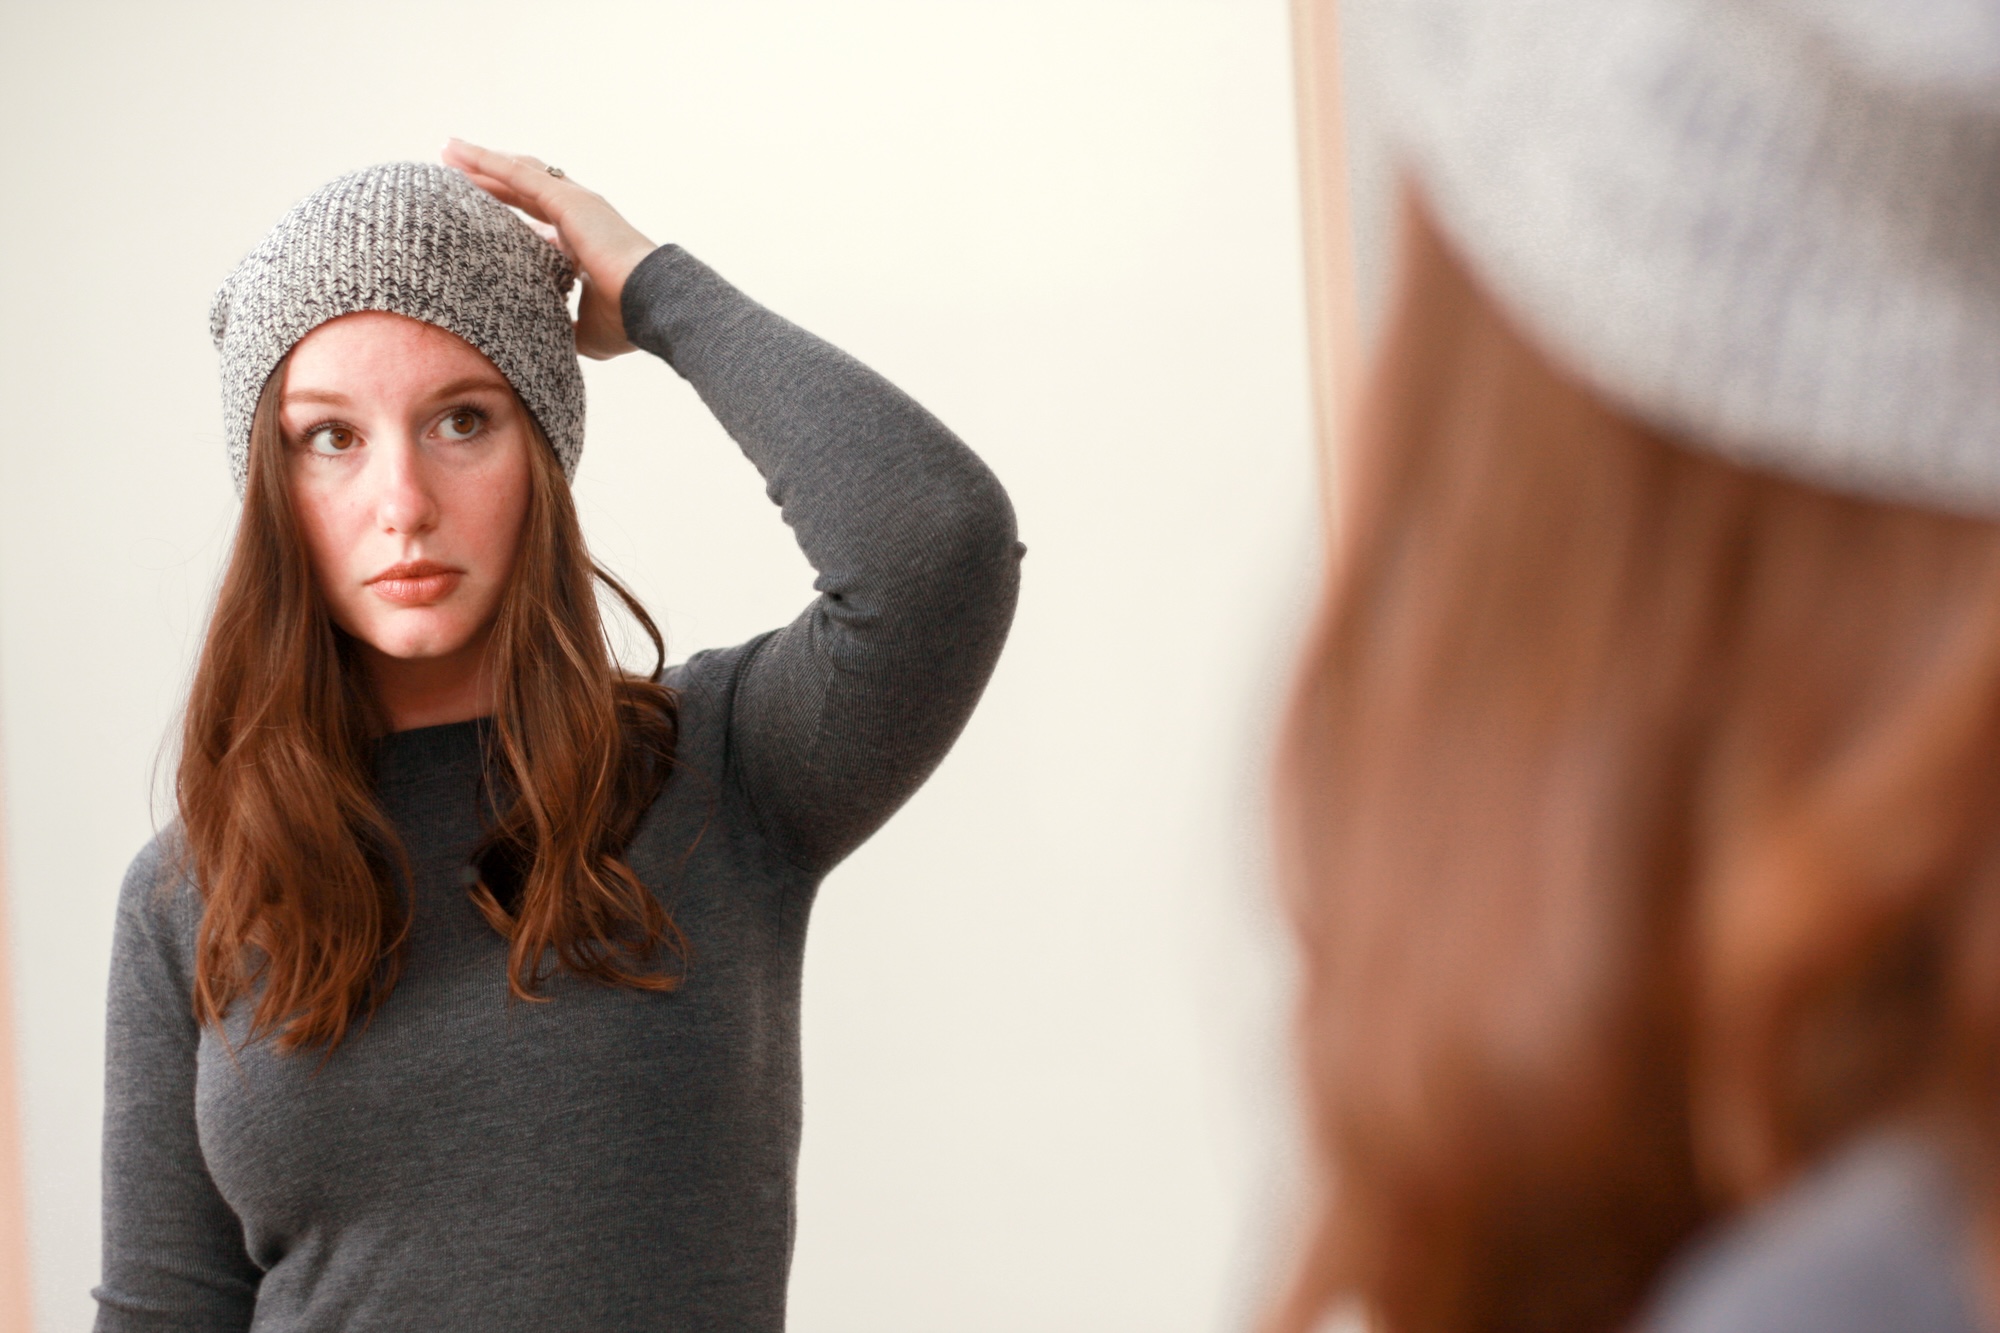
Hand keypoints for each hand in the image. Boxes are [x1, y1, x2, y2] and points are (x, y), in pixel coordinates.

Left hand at [441, 138, 655, 359]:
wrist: (653, 304)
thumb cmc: (626, 321)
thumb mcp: (583, 330)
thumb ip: (560, 325)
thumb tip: (543, 344)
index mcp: (583, 242)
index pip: (537, 218)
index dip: (508, 211)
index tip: (478, 211)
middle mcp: (579, 216)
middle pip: (523, 189)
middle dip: (489, 179)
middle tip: (455, 168)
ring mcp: (575, 203)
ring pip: (517, 173)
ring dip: (481, 161)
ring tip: (448, 150)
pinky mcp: (568, 199)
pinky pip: (517, 174)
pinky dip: (486, 161)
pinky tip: (457, 151)